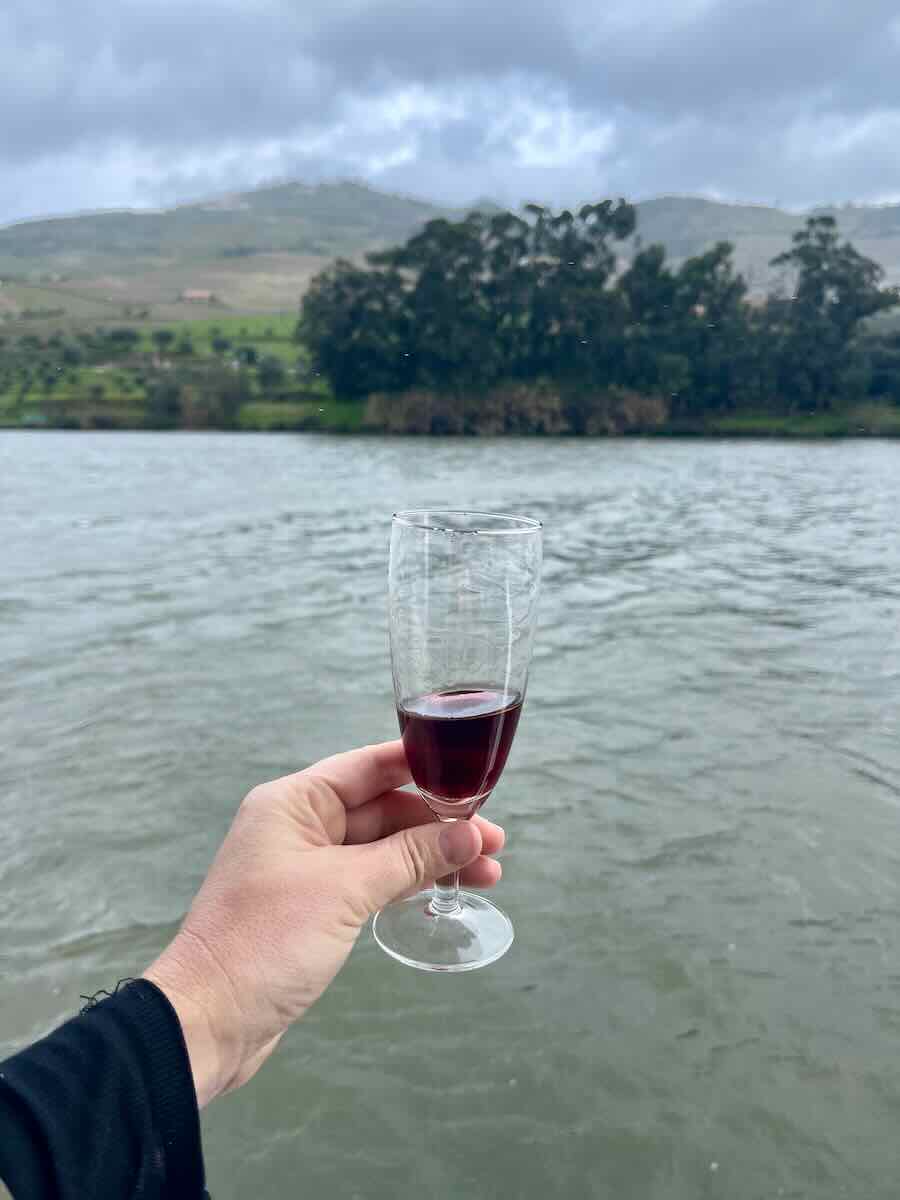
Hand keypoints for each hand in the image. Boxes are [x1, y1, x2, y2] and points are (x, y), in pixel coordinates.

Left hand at [143, 741, 503, 1106]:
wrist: (210, 1021)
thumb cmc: (267, 940)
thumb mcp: (346, 890)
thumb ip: (410, 857)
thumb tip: (470, 834)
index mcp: (294, 802)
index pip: (369, 766)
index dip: (424, 766)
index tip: (474, 775)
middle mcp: (300, 825)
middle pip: (382, 808)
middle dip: (438, 823)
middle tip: (495, 840)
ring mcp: (306, 868)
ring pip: (382, 848)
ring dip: (431, 856)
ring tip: (489, 872)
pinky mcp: (314, 907)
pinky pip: (371, 880)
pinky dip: (407, 882)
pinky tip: (446, 888)